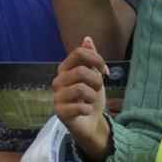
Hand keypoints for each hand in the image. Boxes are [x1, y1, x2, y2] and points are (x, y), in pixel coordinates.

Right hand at [53, 37, 110, 161]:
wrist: (90, 123)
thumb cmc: (91, 97)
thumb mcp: (95, 75)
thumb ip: (91, 58)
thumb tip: (87, 39)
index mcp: (65, 68)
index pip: (79, 53)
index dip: (96, 59)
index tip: (104, 70)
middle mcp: (58, 80)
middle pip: (81, 70)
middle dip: (96, 80)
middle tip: (97, 89)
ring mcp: (57, 96)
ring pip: (80, 89)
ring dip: (93, 96)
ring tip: (90, 101)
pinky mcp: (59, 111)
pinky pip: (80, 106)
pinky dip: (89, 109)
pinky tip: (86, 111)